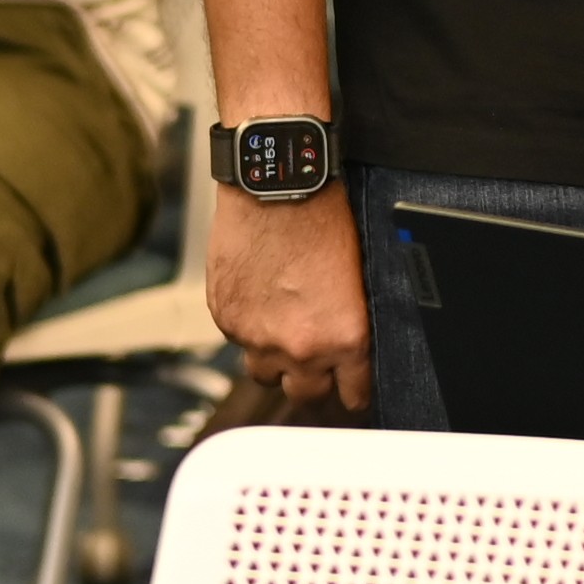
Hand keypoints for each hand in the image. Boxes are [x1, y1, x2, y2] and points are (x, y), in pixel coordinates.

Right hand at [209, 188, 372, 410]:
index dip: (354, 392)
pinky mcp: (227, 320)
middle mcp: (301, 347)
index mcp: (345, 338)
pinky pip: (239, 341)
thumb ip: (348, 321)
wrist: (276, 188)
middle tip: (316, 366)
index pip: (353, 394)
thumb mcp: (356, 277)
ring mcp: (258, 338)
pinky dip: (249, 329)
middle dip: (313, 382)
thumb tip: (348, 343)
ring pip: (265, 374)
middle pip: (305, 394)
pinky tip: (260, 301)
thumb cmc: (324, 219)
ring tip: (283, 334)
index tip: (352, 391)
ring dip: (275, 361)